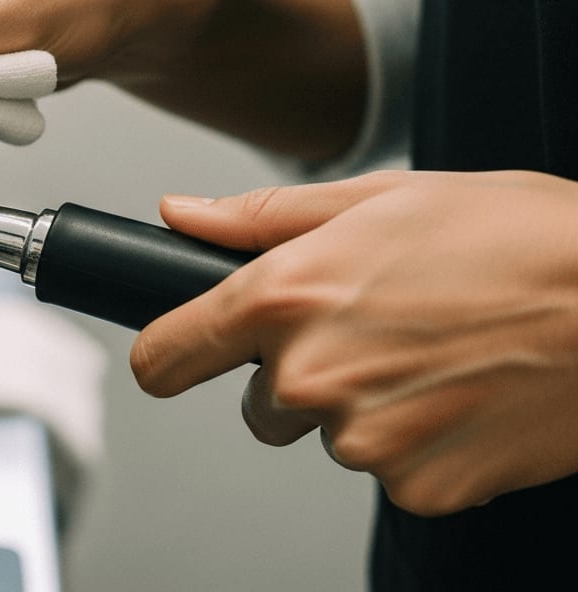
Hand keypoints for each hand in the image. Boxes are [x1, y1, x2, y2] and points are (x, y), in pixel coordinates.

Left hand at [132, 169, 577, 515]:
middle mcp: (311, 376)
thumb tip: (182, 215)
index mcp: (285, 297)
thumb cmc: (519, 239)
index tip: (181, 354)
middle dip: (298, 373)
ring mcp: (365, 441)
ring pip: (326, 434)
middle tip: (375, 328)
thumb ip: (262, 217)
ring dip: (362, 405)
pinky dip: (418, 442)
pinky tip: (462, 395)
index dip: (169, 354)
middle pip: (255, 402)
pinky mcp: (421, 487)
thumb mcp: (381, 198)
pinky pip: (390, 470)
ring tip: (433, 352)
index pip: (164, 357)